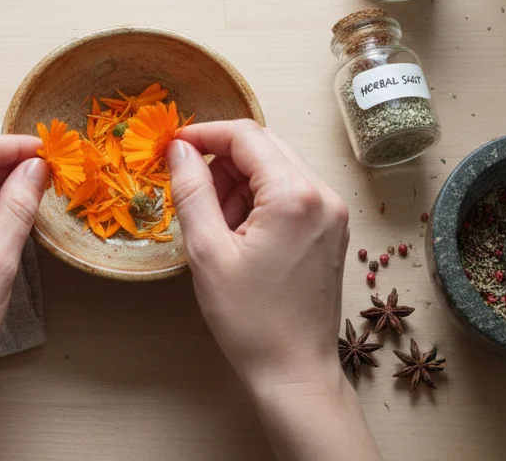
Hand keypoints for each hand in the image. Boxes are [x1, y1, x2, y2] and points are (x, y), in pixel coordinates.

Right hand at [167, 120, 379, 460]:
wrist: (294, 371)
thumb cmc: (250, 320)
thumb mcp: (207, 252)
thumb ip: (191, 191)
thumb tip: (179, 149)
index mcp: (294, 195)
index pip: (246, 136)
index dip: (204, 134)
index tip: (172, 147)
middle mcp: (322, 194)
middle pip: (265, 147)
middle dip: (222, 161)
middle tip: (191, 192)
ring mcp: (333, 212)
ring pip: (277, 168)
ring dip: (240, 182)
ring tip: (217, 226)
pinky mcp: (332, 229)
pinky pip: (291, 193)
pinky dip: (260, 200)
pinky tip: (240, 234)